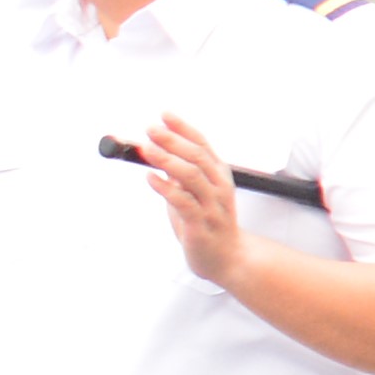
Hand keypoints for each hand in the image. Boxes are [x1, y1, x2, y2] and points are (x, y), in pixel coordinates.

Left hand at [131, 113, 252, 285]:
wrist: (228, 258)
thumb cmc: (210, 224)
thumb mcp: (197, 193)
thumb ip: (181, 174)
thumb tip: (159, 152)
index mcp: (219, 175)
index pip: (202, 144)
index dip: (183, 127)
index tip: (164, 115)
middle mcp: (218, 187)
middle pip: (196, 156)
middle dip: (172, 139)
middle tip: (151, 129)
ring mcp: (211, 206)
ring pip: (191, 176)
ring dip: (167, 160)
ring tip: (147, 149)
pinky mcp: (201, 225)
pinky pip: (183, 202)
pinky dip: (165, 188)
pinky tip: (151, 178)